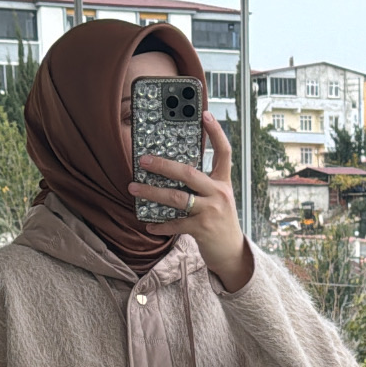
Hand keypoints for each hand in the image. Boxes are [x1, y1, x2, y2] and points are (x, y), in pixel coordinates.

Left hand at [128, 111, 254, 291]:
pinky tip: (148, 223)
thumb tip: (172, 171)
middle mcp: (219, 193)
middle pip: (189, 173)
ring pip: (177, 198)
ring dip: (152, 192)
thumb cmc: (219, 222)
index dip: (216, 132)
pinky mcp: (202, 229)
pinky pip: (176, 224)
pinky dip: (160, 224)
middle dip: (163, 165)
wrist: (231, 253)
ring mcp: (211, 211)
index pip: (224, 152)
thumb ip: (201, 185)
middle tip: (143, 160)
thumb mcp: (217, 199)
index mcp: (222, 182)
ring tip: (134, 188)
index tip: (204, 113)